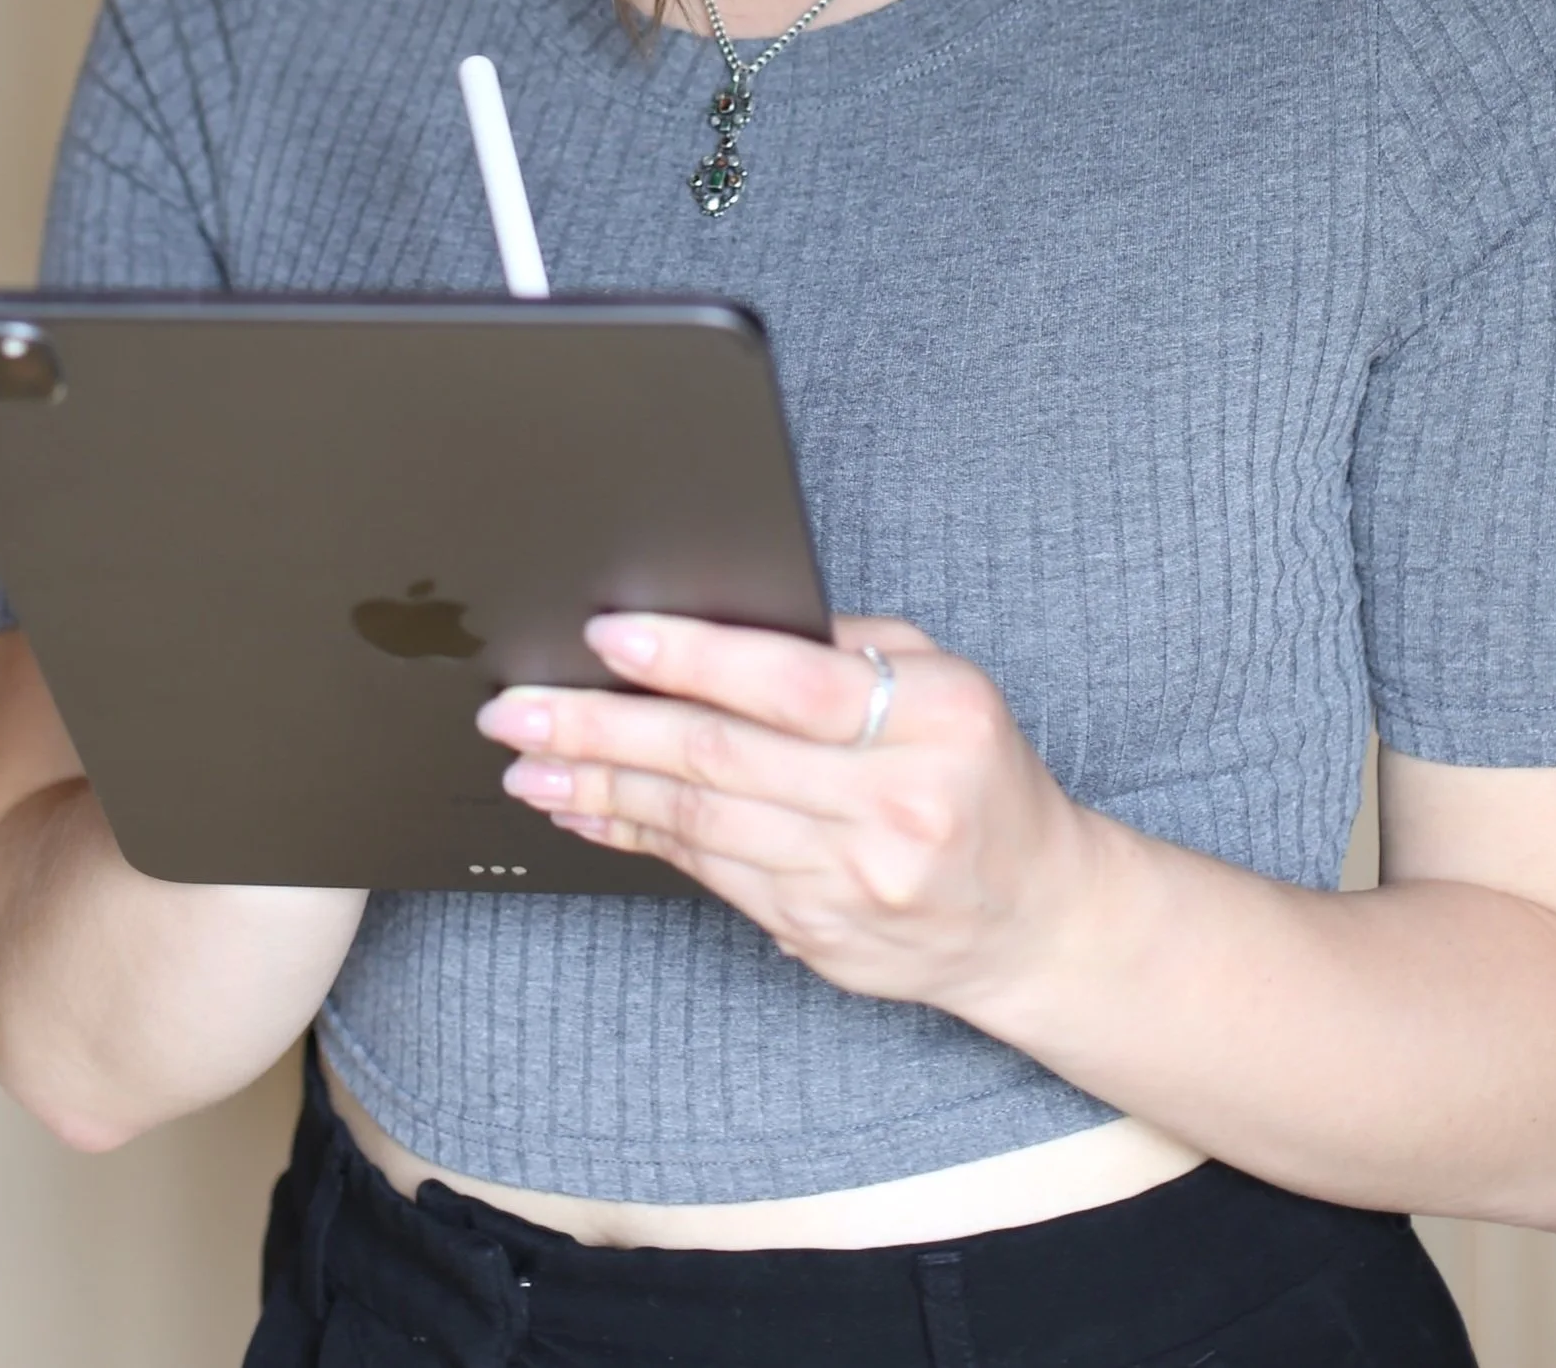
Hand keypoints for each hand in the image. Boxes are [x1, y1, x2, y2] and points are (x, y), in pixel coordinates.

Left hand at [476, 614, 1097, 1017]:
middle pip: (722, 757)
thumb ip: (848, 647)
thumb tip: (720, 620)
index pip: (788, 682)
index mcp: (932, 720)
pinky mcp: (817, 934)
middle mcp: (894, 804)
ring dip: (601, 790)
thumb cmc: (979, 773)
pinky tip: (587, 812)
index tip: (607, 637)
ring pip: (700, 824)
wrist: (1035, 915)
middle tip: (519, 709)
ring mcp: (853, 881)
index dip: (689, 657)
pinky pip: (708, 876)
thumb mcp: (947, 682)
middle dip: (605, 728)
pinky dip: (638, 839)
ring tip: (529, 761)